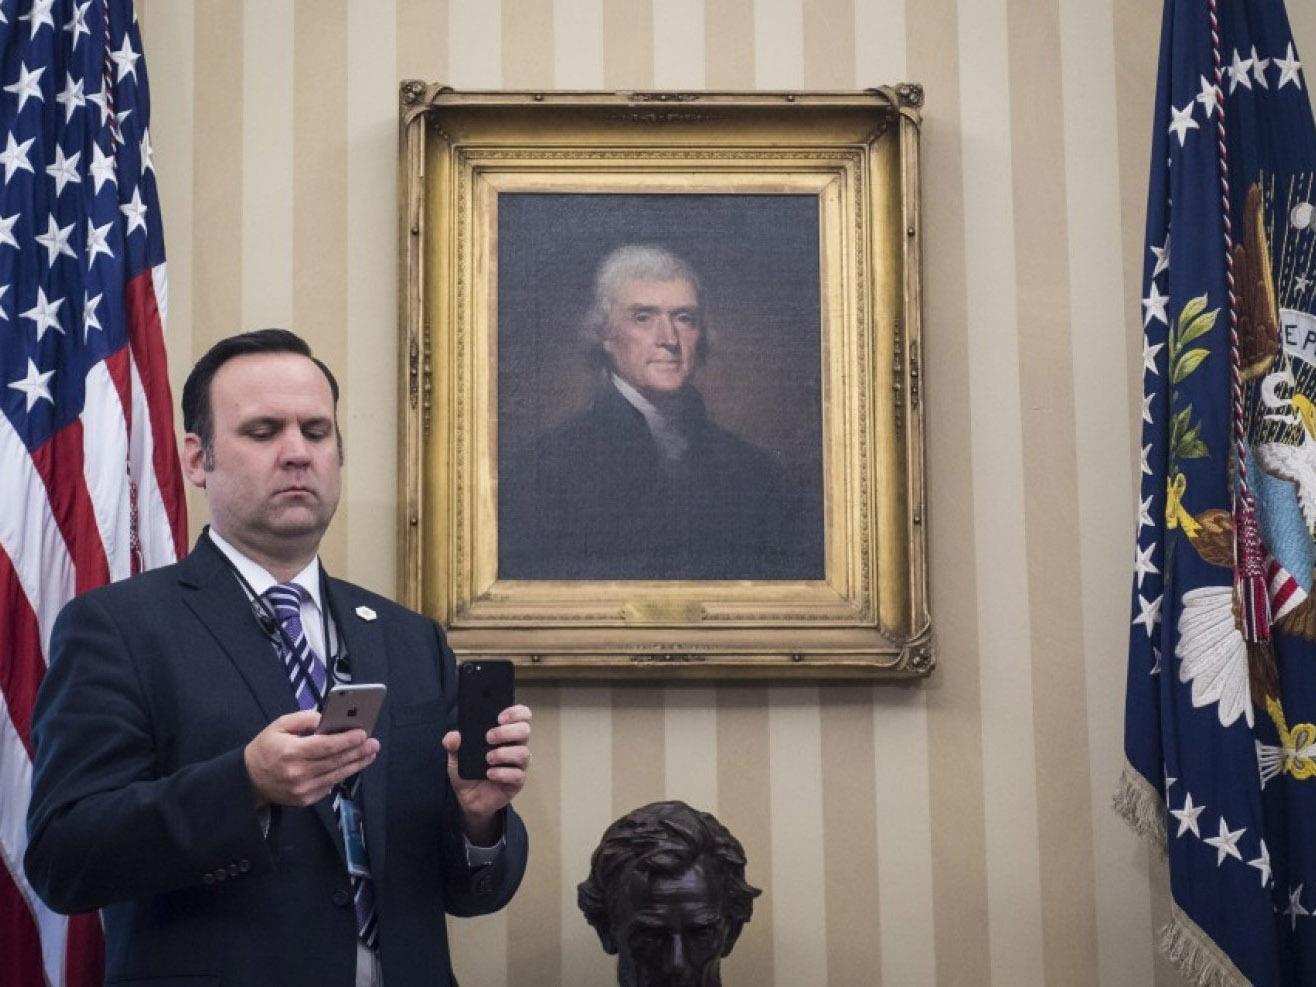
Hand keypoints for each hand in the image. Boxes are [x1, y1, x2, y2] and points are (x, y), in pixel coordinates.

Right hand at [244, 710, 379, 807]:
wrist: (249, 779)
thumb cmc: (266, 747)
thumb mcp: (280, 725)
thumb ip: (304, 719)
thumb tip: (327, 719)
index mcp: (291, 752)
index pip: (326, 746)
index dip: (346, 740)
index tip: (363, 733)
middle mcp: (298, 773)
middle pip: (335, 761)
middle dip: (358, 751)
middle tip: (374, 743)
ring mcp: (302, 789)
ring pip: (336, 775)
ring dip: (356, 764)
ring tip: (370, 753)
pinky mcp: (305, 799)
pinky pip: (329, 785)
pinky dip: (341, 774)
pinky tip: (352, 765)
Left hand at [442, 704, 532, 842]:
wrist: (467, 799)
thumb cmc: (468, 771)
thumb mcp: (455, 756)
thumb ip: (453, 745)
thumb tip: (453, 736)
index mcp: (505, 734)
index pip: (521, 716)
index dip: (515, 712)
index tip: (499, 717)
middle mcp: (515, 746)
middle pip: (525, 730)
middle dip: (508, 731)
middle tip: (489, 737)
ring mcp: (518, 765)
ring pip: (523, 753)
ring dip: (504, 753)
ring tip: (487, 758)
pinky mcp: (516, 782)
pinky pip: (517, 775)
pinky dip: (502, 773)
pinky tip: (489, 774)